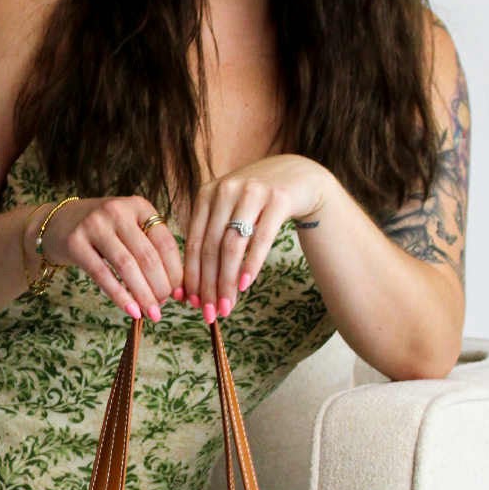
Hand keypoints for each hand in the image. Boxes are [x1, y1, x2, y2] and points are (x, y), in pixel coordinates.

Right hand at [39, 194, 184, 319]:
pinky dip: (119, 296)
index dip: (175, 272)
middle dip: (159, 287)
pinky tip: (131, 310)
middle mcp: (117, 211)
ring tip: (151, 314)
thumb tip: (176, 290)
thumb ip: (151, 251)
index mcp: (138, 206)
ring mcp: (94, 224)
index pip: (165, 242)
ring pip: (127, 266)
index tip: (178, 295)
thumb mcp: (129, 229)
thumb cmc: (102, 232)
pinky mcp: (75, 242)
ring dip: (142, 294)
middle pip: (147, 256)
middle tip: (162, 308)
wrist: (56, 224)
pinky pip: (102, 274)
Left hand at [181, 156, 328, 320]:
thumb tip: (194, 290)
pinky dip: (251, 264)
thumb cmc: (257, 203)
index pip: (195, 242)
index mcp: (207, 194)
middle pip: (211, 247)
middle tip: (210, 313)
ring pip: (232, 245)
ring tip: (227, 306)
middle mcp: (226, 190)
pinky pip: (261, 238)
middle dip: (208, 285)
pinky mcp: (278, 199)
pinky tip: (245, 285)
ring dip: (227, 281)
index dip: (191, 275)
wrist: (298, 176)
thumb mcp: (229, 212)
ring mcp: (252, 192)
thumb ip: (212, 239)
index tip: (191, 303)